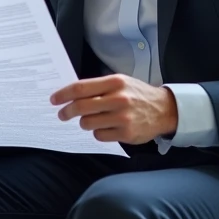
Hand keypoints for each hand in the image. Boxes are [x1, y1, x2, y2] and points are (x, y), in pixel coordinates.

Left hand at [51, 74, 177, 144]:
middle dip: (67, 112)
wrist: (164, 110)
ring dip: (84, 122)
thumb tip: (72, 94)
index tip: (54, 99)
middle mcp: (118, 99)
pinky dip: (98, 132)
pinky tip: (106, 127)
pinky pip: (99, 135)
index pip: (80, 88)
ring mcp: (122, 117)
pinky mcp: (126, 134)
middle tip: (62, 114)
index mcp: (114, 82)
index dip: (63, 94)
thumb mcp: (121, 83)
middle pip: (81, 107)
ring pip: (88, 123)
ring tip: (91, 119)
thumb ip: (98, 87)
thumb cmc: (137, 95)